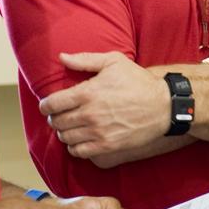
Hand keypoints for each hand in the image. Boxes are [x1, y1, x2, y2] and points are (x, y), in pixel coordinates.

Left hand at [39, 52, 168, 158]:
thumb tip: (61, 57)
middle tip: (60, 115)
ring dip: (64, 132)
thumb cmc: (138, 81)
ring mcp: (98, 132)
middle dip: (54, 118)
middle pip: (56, 122)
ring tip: (70, 127)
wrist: (163, 106)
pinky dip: (75, 147)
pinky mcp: (107, 146)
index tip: (48, 105)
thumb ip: (85, 60)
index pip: (52, 104)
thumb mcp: (113, 62)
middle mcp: (89, 114)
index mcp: (87, 93)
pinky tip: (80, 139)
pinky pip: (79, 151)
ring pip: (65, 138)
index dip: (45, 105)